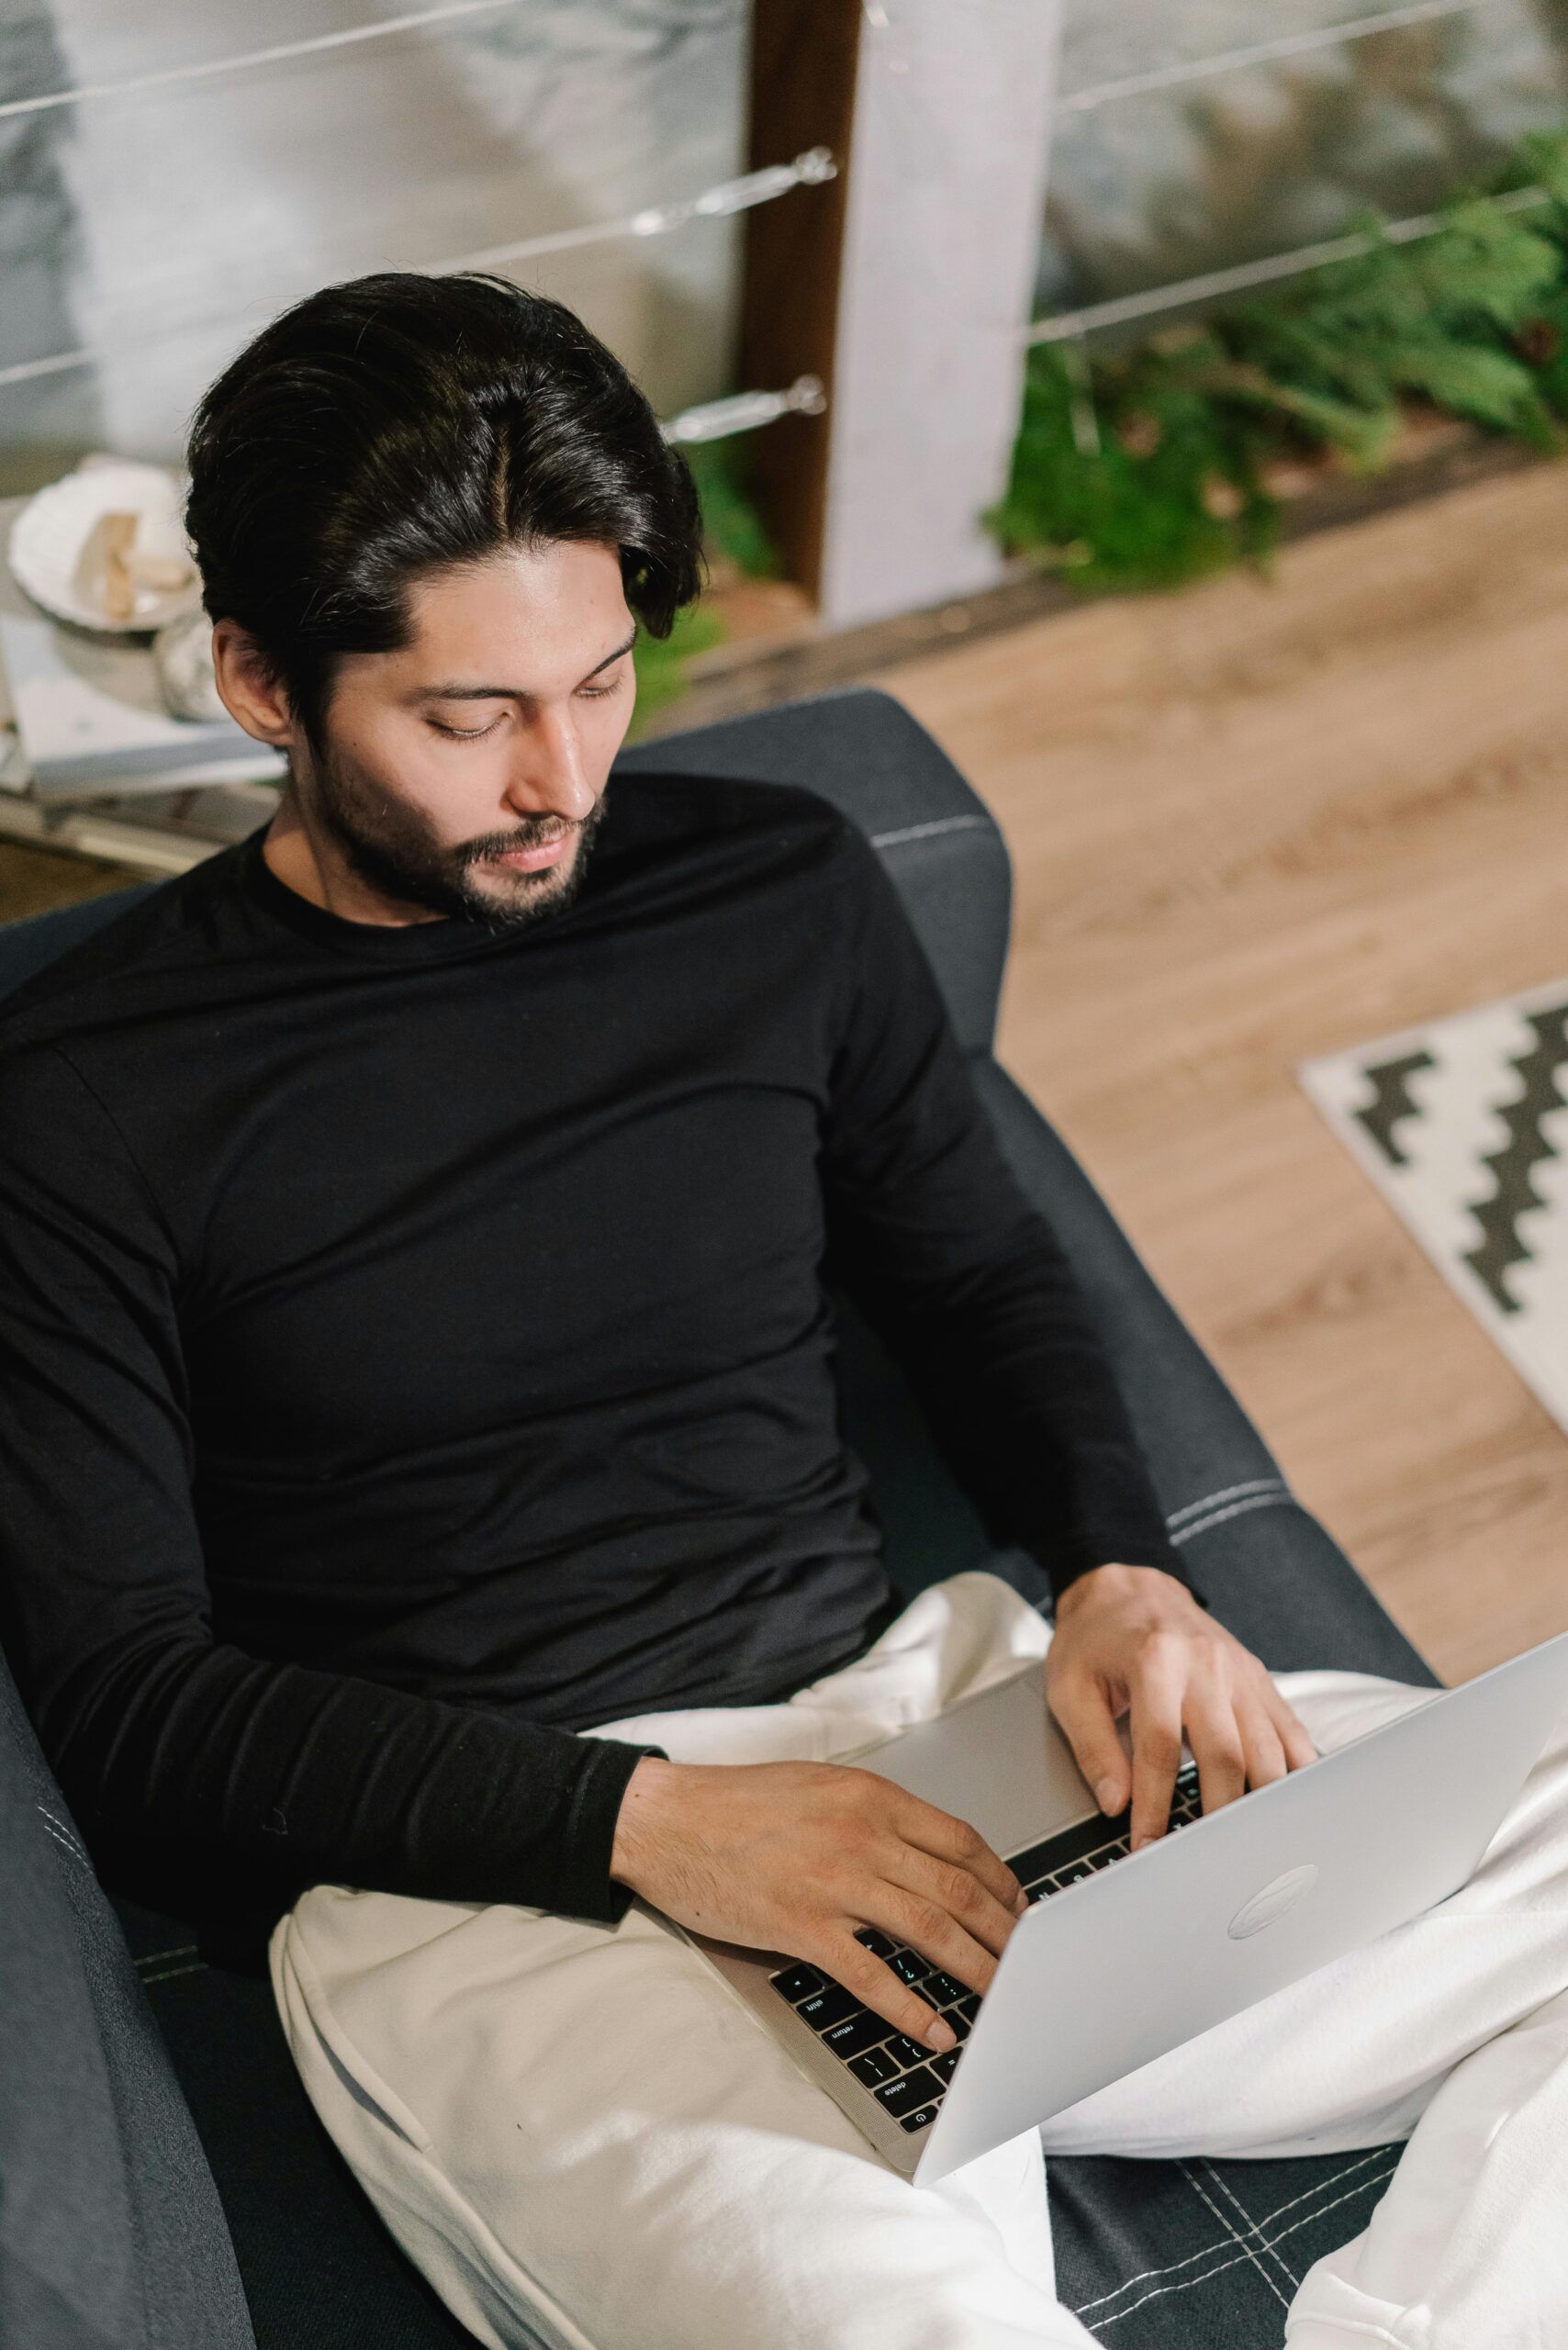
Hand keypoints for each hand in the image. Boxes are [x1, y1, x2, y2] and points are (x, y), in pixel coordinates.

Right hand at [610, 1754, 1028, 2053]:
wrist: (666, 1820)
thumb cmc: (738, 1804)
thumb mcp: (820, 1788)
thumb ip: (874, 1815)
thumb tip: (926, 1854)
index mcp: (871, 1798)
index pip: (962, 1842)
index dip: (1002, 1882)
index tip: (1020, 1910)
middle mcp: (863, 1835)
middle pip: (959, 1891)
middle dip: (1005, 1934)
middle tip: (1028, 1964)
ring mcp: (834, 1882)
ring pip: (930, 1931)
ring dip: (976, 1970)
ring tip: (1002, 1998)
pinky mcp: (802, 1927)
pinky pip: (872, 1975)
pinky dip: (911, 2007)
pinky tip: (935, 2027)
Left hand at [1046, 1562, 1316, 1847]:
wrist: (1129, 1583)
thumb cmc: (1095, 1638)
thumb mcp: (1070, 1686)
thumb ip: (1093, 1746)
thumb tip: (1114, 1803)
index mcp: (1155, 1661)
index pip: (1160, 1749)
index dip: (1154, 1806)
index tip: (1147, 1848)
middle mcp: (1206, 1664)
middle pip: (1226, 1754)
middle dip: (1217, 1816)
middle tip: (1206, 1860)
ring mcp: (1240, 1671)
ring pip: (1267, 1749)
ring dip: (1261, 1803)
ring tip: (1249, 1846)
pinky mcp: (1258, 1678)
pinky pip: (1290, 1731)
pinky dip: (1296, 1772)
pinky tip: (1290, 1806)